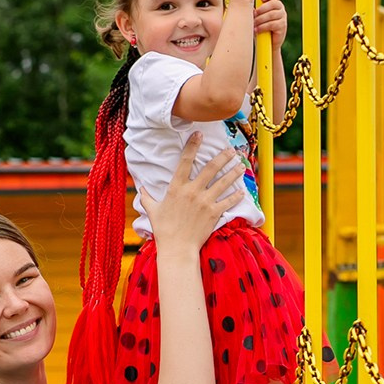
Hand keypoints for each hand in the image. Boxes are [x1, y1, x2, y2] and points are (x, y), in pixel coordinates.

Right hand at [142, 135, 242, 253]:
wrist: (177, 248)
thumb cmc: (164, 230)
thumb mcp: (153, 211)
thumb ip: (147, 198)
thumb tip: (141, 188)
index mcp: (177, 187)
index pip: (185, 160)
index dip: (193, 145)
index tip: (199, 134)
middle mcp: (192, 191)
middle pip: (211, 168)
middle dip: (223, 157)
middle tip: (231, 150)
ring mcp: (205, 202)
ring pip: (223, 182)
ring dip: (234, 172)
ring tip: (241, 165)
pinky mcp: (214, 213)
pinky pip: (228, 201)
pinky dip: (236, 195)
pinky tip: (242, 190)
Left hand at [253, 0, 287, 48]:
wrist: (266, 44)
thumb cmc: (259, 27)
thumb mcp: (256, 17)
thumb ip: (255, 10)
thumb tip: (249, 8)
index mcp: (274, 3)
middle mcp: (280, 8)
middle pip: (274, 3)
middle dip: (262, 8)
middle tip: (254, 14)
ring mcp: (282, 17)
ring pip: (272, 14)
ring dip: (261, 19)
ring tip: (253, 24)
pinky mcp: (282, 26)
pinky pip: (272, 24)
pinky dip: (263, 27)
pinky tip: (256, 30)